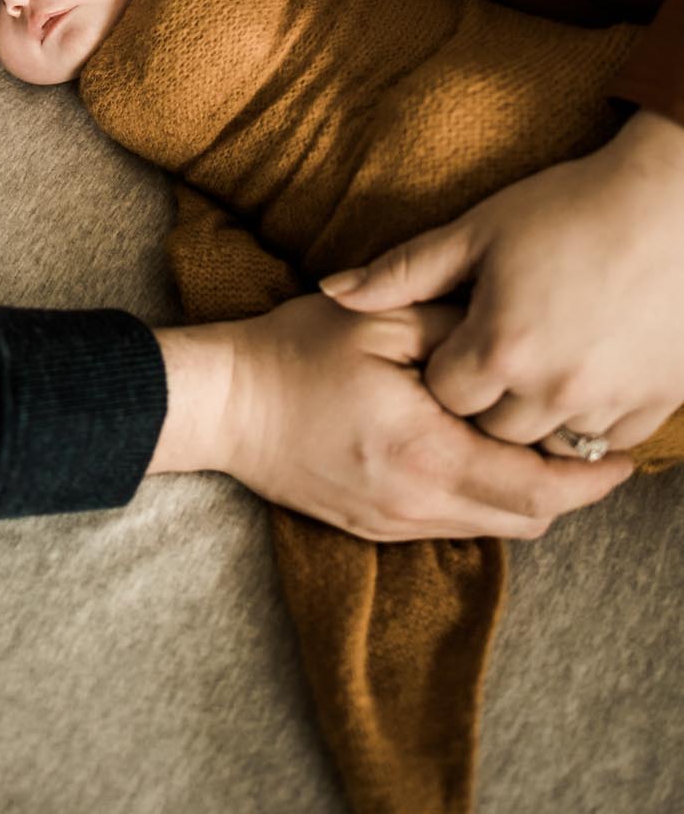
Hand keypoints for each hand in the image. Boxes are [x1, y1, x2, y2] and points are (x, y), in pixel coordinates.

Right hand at [150, 294, 627, 538]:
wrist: (223, 405)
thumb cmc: (294, 352)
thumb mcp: (377, 320)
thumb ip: (453, 331)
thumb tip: (511, 341)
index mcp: (426, 455)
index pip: (536, 491)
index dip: (590, 477)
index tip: (624, 455)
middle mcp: (417, 505)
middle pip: (526, 520)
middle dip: (568, 489)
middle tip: (593, 445)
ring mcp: (394, 524)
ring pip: (492, 526)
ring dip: (526, 494)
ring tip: (542, 445)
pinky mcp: (375, 527)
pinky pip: (451, 522)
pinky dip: (482, 496)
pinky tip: (479, 454)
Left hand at [321, 109, 683, 456]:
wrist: (675, 204)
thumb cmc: (571, 206)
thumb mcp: (478, 230)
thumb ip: (403, 271)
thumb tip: (335, 291)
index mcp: (499, 348)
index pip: (443, 396)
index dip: (441, 369)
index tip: (450, 342)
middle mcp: (551, 389)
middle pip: (492, 432)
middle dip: (482, 401)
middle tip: (491, 354)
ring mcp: (608, 402)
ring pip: (551, 441)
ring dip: (535, 413)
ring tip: (536, 361)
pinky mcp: (657, 402)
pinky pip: (608, 438)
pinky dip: (590, 417)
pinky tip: (582, 371)